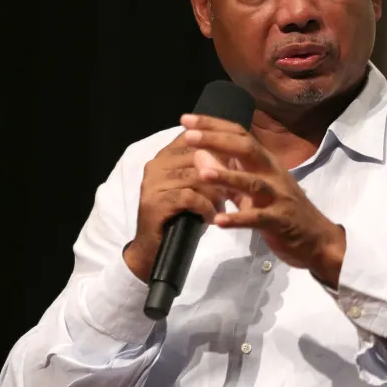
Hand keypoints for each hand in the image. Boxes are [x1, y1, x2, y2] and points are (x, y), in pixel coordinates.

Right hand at [123, 131, 227, 281]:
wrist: (154, 249)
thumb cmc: (181, 215)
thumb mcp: (196, 188)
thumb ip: (207, 168)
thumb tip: (234, 152)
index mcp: (165, 157)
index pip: (193, 138)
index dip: (217, 147)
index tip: (234, 162)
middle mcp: (156, 165)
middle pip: (199, 157)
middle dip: (219, 175)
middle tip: (229, 192)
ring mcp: (153, 183)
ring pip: (197, 177)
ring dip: (214, 194)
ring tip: (219, 207)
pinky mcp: (155, 202)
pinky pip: (191, 197)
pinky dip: (205, 208)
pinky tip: (209, 218)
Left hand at [179, 114, 346, 286]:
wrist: (316, 238)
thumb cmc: (282, 209)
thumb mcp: (252, 189)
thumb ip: (227, 172)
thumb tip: (199, 154)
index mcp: (265, 162)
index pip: (240, 135)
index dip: (214, 126)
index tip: (187, 119)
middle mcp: (272, 173)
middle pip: (246, 149)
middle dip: (217, 141)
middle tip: (189, 136)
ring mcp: (278, 196)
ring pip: (252, 182)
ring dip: (227, 176)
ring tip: (202, 174)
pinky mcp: (280, 220)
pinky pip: (257, 218)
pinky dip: (238, 219)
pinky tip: (218, 221)